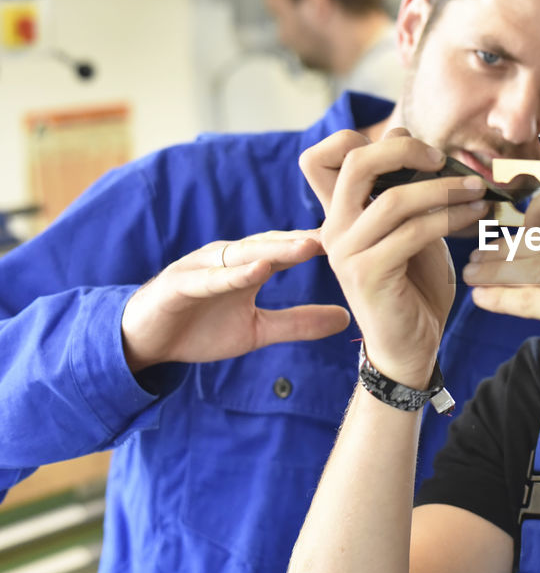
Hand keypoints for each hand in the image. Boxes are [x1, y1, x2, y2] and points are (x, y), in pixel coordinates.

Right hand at [120, 230, 350, 372]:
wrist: (143, 342)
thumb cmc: (200, 329)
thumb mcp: (257, 331)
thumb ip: (298, 324)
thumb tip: (347, 318)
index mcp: (251, 265)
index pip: (293, 249)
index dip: (326, 244)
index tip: (363, 238)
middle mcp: (230, 258)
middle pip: (275, 243)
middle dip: (309, 238)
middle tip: (347, 230)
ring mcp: (203, 267)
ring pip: (245, 253)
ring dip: (277, 248)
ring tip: (310, 246)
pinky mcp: (179, 284)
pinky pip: (210, 277)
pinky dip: (233, 273)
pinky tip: (258, 270)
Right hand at [315, 128, 491, 386]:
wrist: (410, 346)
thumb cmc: (413, 286)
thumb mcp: (410, 230)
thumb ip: (407, 196)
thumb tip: (426, 152)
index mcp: (338, 214)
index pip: (321, 158)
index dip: (362, 139)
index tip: (413, 150)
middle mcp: (333, 228)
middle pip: (354, 162)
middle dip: (404, 150)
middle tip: (442, 159)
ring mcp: (346, 252)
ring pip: (393, 198)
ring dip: (444, 188)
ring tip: (477, 190)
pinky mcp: (368, 274)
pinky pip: (413, 232)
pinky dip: (450, 217)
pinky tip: (475, 216)